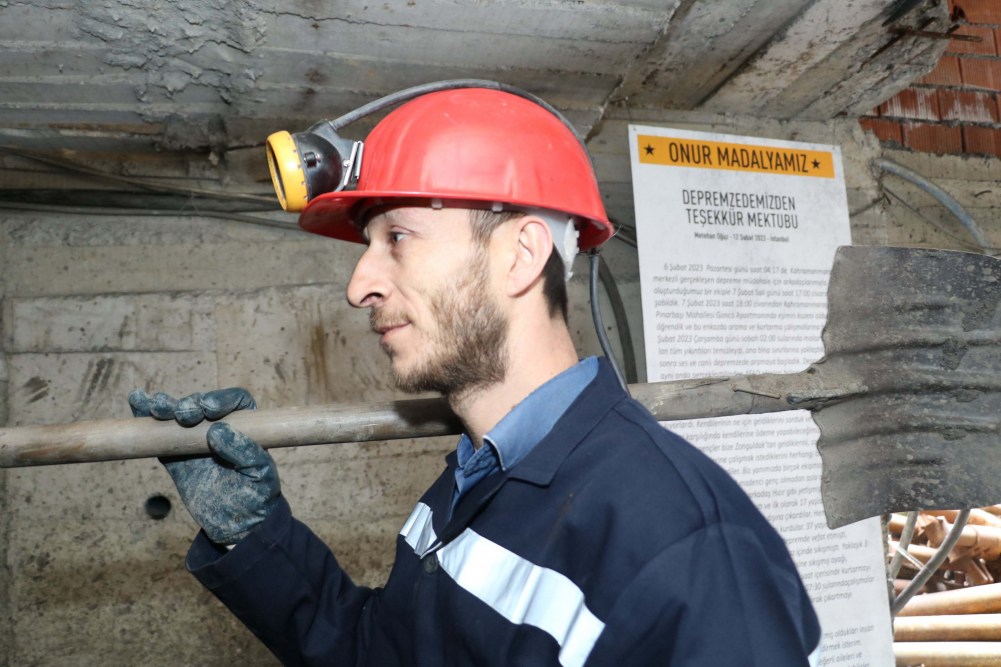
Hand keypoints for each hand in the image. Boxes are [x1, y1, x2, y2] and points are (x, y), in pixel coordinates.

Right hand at [129, 387, 280, 544]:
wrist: (236, 526)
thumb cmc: (257, 498)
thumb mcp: (259, 475)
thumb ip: (244, 452)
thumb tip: (217, 430)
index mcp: (245, 428)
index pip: (235, 402)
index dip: (221, 399)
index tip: (208, 410)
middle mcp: (219, 428)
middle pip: (202, 405)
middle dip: (190, 404)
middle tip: (183, 414)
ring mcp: (195, 442)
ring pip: (178, 417)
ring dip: (166, 406)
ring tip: (155, 405)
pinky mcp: (176, 457)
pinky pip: (161, 437)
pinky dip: (148, 421)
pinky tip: (137, 403)